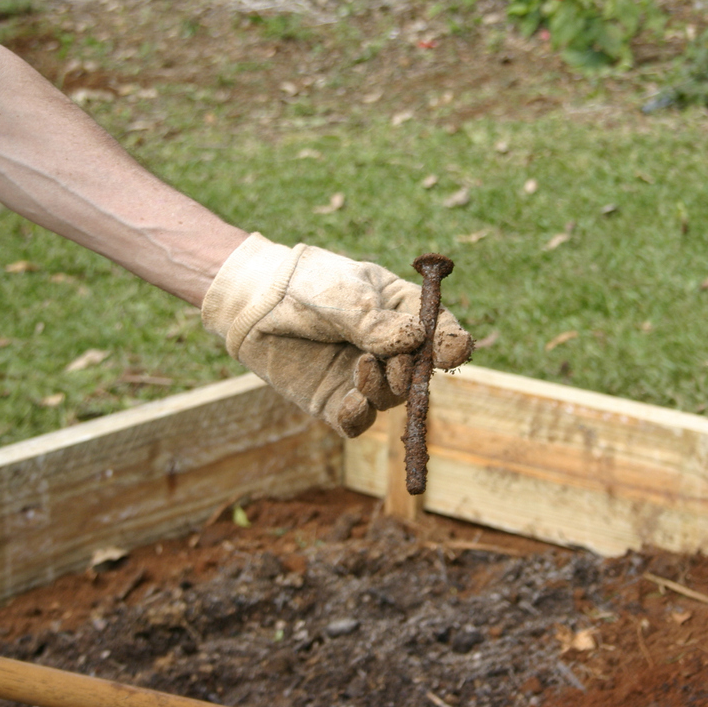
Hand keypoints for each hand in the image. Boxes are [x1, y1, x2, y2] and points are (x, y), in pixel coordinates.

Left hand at [201, 234, 473, 436]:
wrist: (255, 299)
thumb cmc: (306, 284)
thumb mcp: (345, 294)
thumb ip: (376, 322)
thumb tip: (416, 339)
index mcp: (402, 313)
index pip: (440, 332)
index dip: (451, 345)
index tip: (452, 353)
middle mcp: (388, 350)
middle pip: (418, 373)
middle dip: (411, 372)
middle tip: (394, 364)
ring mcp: (362, 378)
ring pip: (390, 399)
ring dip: (384, 389)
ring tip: (361, 367)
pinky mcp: (334, 401)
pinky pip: (356, 421)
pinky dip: (358, 416)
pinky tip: (351, 401)